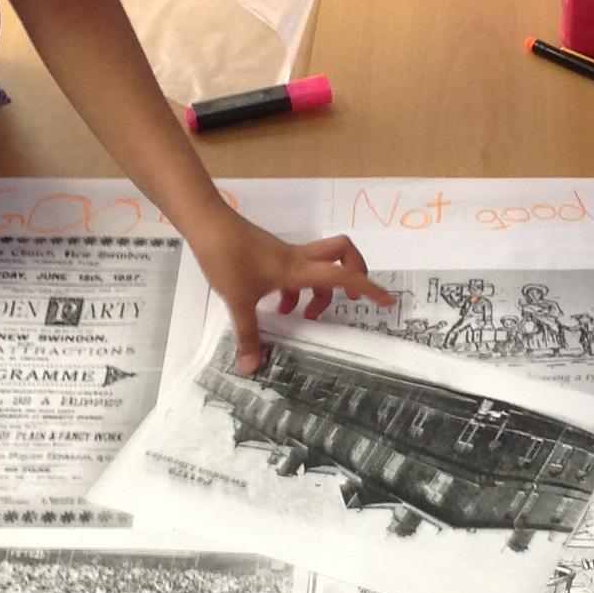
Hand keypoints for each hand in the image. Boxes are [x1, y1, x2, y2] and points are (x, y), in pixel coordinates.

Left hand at [191, 210, 392, 371]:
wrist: (206, 223)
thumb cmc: (226, 257)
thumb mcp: (237, 301)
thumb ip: (247, 335)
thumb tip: (252, 368)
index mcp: (297, 270)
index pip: (344, 277)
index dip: (369, 288)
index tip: (387, 301)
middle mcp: (298, 259)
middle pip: (343, 255)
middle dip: (354, 276)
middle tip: (347, 302)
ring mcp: (285, 254)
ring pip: (319, 266)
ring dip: (318, 290)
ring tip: (301, 315)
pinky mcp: (271, 254)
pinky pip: (297, 270)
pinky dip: (296, 288)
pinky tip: (276, 304)